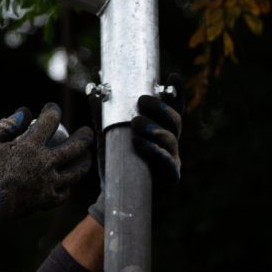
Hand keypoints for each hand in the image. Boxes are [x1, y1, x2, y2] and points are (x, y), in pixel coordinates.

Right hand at [0, 103, 93, 232]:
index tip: (51, 108)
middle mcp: (43, 165)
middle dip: (84, 137)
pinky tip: (68, 182)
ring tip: (86, 157)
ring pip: (74, 173)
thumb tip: (25, 113)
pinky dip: (68, 186)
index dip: (52, 111)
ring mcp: (45, 185)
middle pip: (74, 148)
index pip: (49, 122)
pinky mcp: (42, 202)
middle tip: (87, 132)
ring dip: (84, 163)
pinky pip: (62, 194)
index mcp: (29, 147)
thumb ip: (7, 126)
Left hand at [87, 74, 183, 224]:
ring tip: (135, 123)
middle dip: (159, 108)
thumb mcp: (108, 135)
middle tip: (140, 102)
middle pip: (175, 119)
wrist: (113, 196)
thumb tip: (94, 89)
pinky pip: (166, 161)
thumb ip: (104, 114)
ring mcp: (173, 160)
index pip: (174, 108)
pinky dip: (153, 150)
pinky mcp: (169, 177)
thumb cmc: (115, 162)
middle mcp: (171, 143)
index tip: (172, 76)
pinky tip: (139, 143)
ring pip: (171, 139)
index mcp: (161, 130)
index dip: (177, 92)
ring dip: (154, 128)